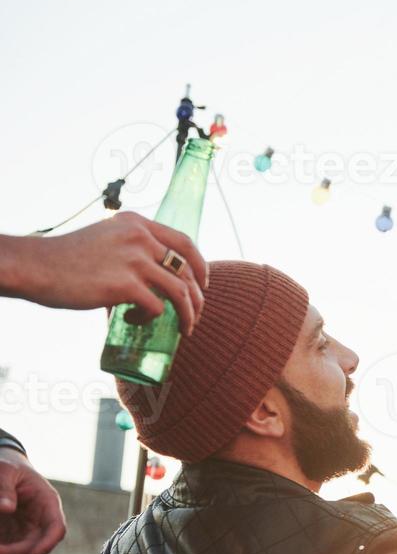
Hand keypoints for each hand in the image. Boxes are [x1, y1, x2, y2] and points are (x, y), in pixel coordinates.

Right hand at [0, 213, 208, 333]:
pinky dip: (150, 319)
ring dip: (188, 315)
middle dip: (198, 298)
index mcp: (137, 224)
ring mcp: (134, 260)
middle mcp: (140, 237)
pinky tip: (133, 319)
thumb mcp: (106, 239)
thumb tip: (153, 275)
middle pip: (188, 270)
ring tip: (183, 328)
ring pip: (180, 292)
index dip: (201, 265)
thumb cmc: (67, 258)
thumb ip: (130, 247)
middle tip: (195, 316)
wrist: (35, 266)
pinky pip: (157, 308)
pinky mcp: (124, 285)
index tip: (203, 284)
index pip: (185, 242)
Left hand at [0, 448, 66, 553]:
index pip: (57, 529)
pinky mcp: (12, 535)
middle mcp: (40, 520)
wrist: (5, 467)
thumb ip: (4, 487)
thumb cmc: (7, 465)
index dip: (47, 544)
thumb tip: (7, 507)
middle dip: (17, 553)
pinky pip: (8, 552)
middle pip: (37, 546)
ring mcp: (26, 529)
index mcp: (47, 502)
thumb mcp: (5, 470)